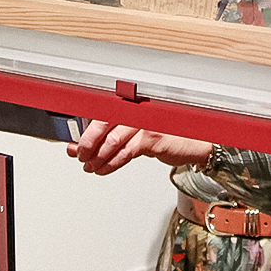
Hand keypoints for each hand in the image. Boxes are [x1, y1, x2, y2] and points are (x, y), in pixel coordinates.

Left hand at [67, 121, 213, 175]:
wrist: (198, 141)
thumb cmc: (169, 133)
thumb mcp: (138, 130)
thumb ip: (111, 135)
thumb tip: (81, 144)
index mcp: (132, 101)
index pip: (101, 112)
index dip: (84, 128)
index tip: (72, 142)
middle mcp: (138, 107)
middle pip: (102, 123)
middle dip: (87, 143)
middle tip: (79, 155)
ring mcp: (145, 121)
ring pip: (111, 140)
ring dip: (97, 157)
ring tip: (90, 166)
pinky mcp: (153, 137)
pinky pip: (125, 152)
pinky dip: (111, 163)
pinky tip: (104, 169)